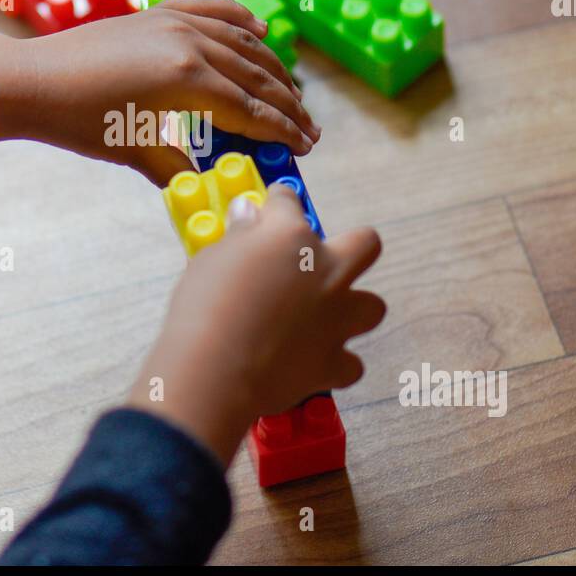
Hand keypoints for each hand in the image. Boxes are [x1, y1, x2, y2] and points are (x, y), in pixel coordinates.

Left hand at [0, 0, 319, 184]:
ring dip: (273, 68)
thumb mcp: (136, 151)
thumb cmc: (78, 122)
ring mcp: (175, 21)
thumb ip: (180, 167)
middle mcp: (190, 44)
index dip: (282, 131)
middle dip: (288, 105)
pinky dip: (240, 20)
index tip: (306, 147)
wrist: (33, 81)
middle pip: (257, 77)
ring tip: (292, 92)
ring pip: (242, 43)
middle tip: (310, 128)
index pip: (251, 111)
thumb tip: (211, 183)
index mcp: (187, 82)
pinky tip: (259, 32)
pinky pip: (213, 9)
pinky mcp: (158, 11)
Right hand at [127, 184, 384, 465]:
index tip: (269, 210)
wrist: (213, 373)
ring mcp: (336, 318)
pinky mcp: (333, 362)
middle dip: (351, 245)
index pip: (288, 203)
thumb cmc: (202, 308)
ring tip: (326, 315)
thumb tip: (247, 213)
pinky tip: (313, 362)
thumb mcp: (211, 259)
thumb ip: (239, 236)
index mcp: (291, 237)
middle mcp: (325, 272)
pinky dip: (335, 363)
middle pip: (365, 244)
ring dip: (352, 309)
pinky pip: (350, 364)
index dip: (277, 203)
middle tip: (322, 259)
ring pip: (373, 307)